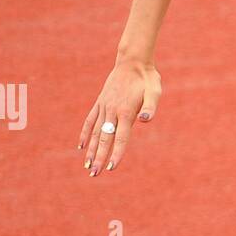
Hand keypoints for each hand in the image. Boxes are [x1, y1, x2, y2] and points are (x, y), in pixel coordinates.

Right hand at [78, 58, 161, 175]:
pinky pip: (90, 120)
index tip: (111, 167)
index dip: (116, 153)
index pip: (121, 138)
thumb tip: (145, 120)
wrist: (132, 61)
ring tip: (87, 166)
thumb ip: (150, 107)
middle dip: (99, 157)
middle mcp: (112, 111)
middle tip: (94, 174)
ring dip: (90, 150)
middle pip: (104, 139)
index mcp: (125, 111)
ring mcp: (104, 106)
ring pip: (94, 132)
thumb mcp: (155, 91)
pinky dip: (84, 133)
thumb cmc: (147, 79)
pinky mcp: (100, 102)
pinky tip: (80, 146)